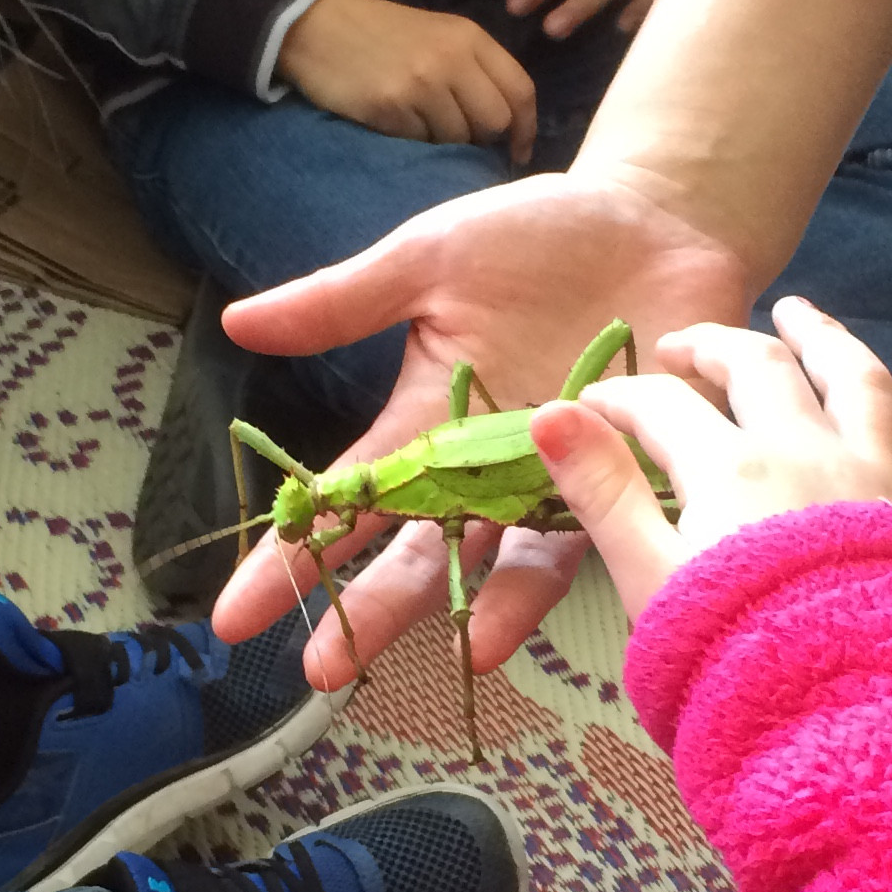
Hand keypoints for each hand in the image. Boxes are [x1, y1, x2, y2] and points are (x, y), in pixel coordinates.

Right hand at [210, 169, 751, 683]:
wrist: (657, 218)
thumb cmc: (541, 235)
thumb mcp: (429, 259)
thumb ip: (343, 302)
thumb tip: (238, 322)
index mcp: (427, 421)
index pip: (347, 501)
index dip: (291, 558)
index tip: (233, 617)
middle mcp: (487, 468)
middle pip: (418, 554)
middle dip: (370, 611)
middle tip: (320, 673)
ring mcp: (557, 478)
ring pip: (508, 562)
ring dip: (481, 613)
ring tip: (460, 657)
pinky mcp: (630, 473)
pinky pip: (595, 535)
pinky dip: (564, 575)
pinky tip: (536, 616)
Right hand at [279, 0, 538, 164]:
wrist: (318, 24)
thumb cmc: (382, 32)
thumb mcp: (438, 33)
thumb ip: (475, 67)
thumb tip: (505, 122)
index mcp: (469, 37)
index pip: (520, 90)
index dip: (526, 128)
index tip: (519, 151)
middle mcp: (451, 59)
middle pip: (495, 122)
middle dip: (484, 139)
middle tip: (461, 138)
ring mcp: (421, 84)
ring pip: (458, 138)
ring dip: (445, 142)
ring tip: (420, 122)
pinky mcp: (390, 107)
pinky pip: (421, 143)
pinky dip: (414, 140)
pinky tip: (396, 120)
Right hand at [530, 297, 891, 630]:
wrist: (849, 726)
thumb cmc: (733, 664)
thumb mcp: (647, 582)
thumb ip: (603, 495)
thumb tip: (549, 412)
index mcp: (732, 469)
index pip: (663, 407)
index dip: (620, 398)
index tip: (589, 406)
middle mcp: (813, 454)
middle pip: (762, 372)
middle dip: (718, 347)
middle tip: (685, 346)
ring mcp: (887, 483)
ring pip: (862, 385)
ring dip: (830, 341)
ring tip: (803, 315)